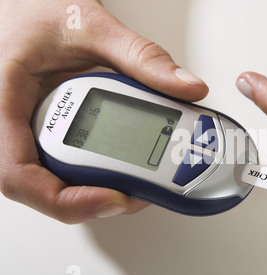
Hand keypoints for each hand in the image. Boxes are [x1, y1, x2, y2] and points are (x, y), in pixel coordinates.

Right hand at [0, 0, 207, 222]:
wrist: (27, 6)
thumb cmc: (38, 12)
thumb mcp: (91, 27)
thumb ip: (141, 56)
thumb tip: (185, 88)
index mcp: (5, 102)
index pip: (18, 174)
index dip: (65, 200)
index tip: (114, 198)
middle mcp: (12, 125)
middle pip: (44, 187)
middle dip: (95, 197)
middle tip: (141, 189)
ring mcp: (28, 132)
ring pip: (56, 180)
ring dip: (99, 186)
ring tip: (140, 177)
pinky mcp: (46, 131)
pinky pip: (66, 163)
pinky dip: (98, 168)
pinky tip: (125, 160)